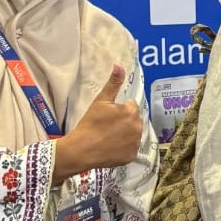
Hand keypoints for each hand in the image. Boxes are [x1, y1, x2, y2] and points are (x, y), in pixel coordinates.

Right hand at [53, 65, 142, 182]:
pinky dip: (123, 148)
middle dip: (124, 121)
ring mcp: (136, 143)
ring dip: (125, 134)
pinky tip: (111, 147)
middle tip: (107, 127)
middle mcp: (138, 127)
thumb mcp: (101, 101)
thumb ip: (113, 82)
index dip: (118, 110)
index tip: (107, 116)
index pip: (130, 106)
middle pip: (133, 120)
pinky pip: (130, 148)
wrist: (81, 150)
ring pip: (133, 134)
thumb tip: (120, 64)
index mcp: (132, 112)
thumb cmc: (90, 123)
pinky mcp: (132, 156)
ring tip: (108, 137)